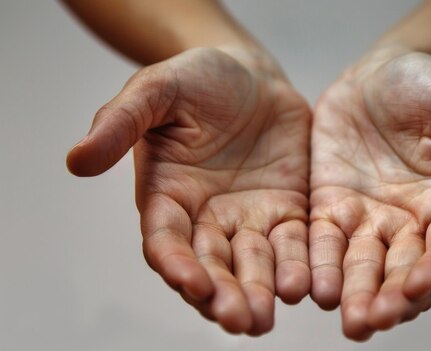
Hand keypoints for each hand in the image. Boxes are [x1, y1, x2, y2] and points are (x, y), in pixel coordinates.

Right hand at [67, 48, 310, 334]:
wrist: (251, 74)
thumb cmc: (197, 79)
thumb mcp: (156, 91)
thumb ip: (119, 123)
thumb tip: (75, 161)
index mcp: (167, 196)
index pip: (167, 241)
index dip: (177, 264)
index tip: (193, 283)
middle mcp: (207, 218)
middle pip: (213, 267)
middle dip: (224, 295)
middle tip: (240, 320)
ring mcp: (249, 218)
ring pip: (254, 265)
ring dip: (260, 293)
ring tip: (268, 316)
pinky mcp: (288, 211)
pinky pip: (294, 244)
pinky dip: (298, 266)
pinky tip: (307, 287)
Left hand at [309, 49, 430, 339]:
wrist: (376, 76)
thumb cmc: (426, 85)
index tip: (418, 286)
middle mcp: (410, 222)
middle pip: (402, 271)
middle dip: (389, 298)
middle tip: (372, 321)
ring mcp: (369, 219)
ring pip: (362, 267)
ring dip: (353, 294)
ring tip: (346, 319)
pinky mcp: (331, 208)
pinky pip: (323, 242)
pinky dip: (318, 265)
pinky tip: (309, 287)